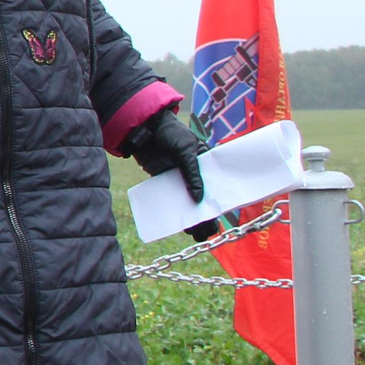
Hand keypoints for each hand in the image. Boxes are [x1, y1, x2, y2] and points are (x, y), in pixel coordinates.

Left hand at [124, 106, 216, 238]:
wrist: (144, 129)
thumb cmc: (170, 134)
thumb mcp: (185, 150)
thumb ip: (192, 173)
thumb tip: (199, 198)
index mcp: (208, 164)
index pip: (218, 186)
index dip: (220, 203)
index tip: (220, 219)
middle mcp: (197, 173)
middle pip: (205, 198)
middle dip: (206, 216)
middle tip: (206, 233)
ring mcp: (181, 179)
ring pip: (190, 201)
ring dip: (192, 217)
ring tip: (196, 235)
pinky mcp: (165, 181)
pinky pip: (173, 199)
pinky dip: (176, 211)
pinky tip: (178, 224)